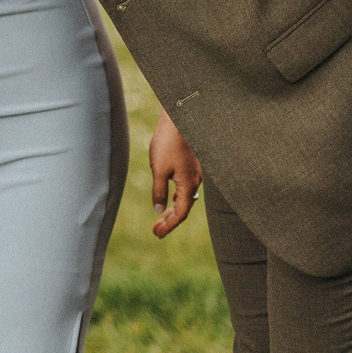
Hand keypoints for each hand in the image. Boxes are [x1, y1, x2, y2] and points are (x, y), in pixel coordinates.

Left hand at [150, 111, 201, 238]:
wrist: (178, 118)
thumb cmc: (167, 143)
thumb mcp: (158, 169)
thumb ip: (159, 191)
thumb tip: (159, 211)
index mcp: (188, 184)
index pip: (180, 213)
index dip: (169, 225)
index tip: (157, 234)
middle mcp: (195, 181)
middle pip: (184, 208)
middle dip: (170, 220)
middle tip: (156, 231)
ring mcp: (194, 173)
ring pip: (185, 197)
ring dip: (173, 209)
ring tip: (162, 219)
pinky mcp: (191, 165)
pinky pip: (185, 188)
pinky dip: (177, 197)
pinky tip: (170, 197)